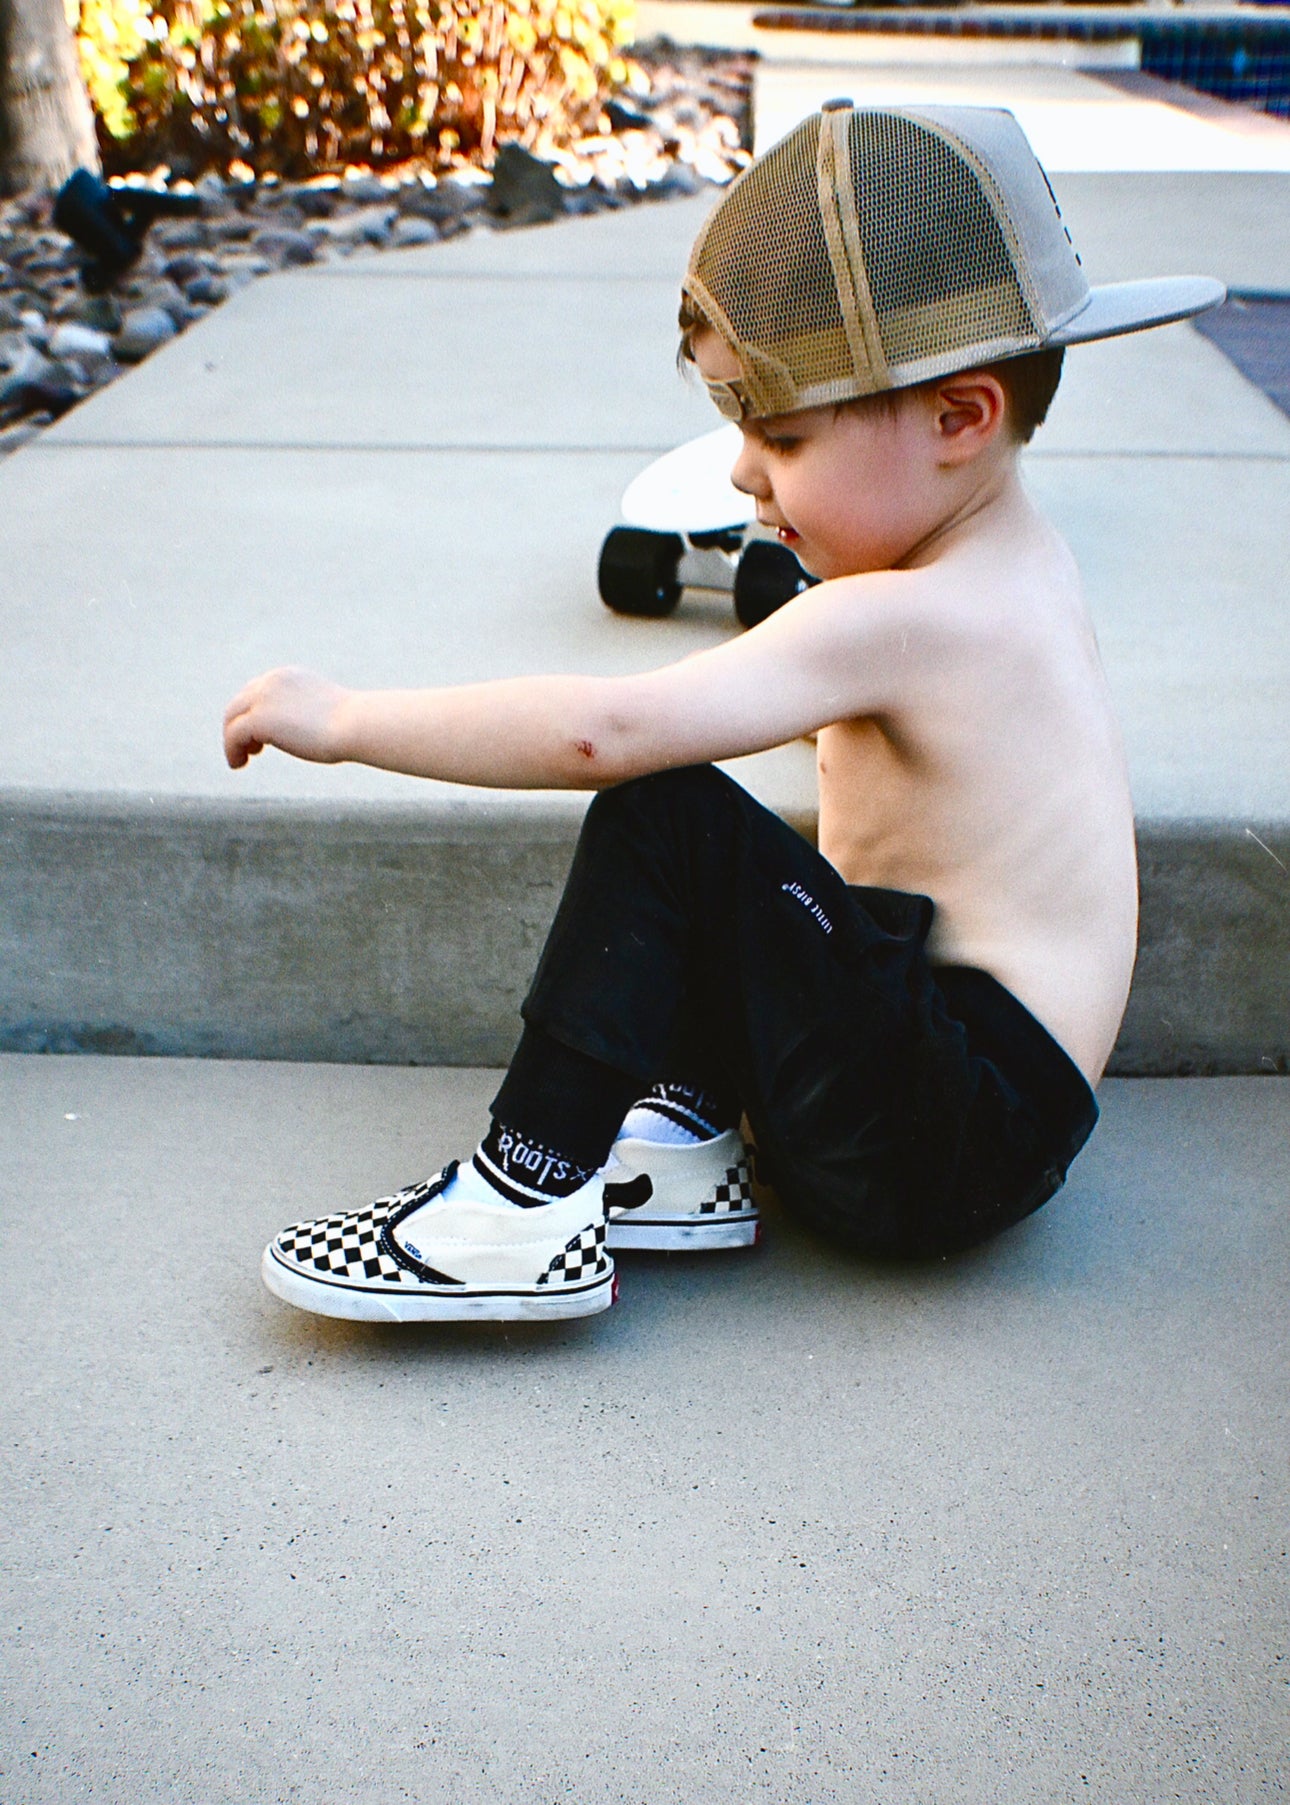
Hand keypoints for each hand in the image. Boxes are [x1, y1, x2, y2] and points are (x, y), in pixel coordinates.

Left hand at [223, 666, 350, 768]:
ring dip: (232, 740)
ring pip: (232, 719)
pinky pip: (233, 736)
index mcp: (288, 677)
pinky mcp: (258, 719)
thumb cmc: (353, 726)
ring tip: (241, 760)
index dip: (253, 713)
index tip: (260, 735)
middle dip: (238, 726)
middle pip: (239, 703)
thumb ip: (309, 716)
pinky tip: (239, 765)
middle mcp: (271, 682)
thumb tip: (305, 733)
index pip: (257, 691)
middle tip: (250, 749)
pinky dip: (231, 751)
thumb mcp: (327, 713)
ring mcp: (262, 699)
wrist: (356, 724)